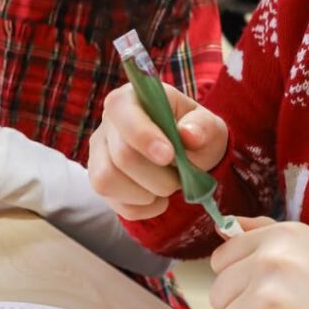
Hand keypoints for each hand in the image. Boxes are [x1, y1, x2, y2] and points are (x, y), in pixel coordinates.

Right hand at [87, 82, 228, 219]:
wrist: (188, 156)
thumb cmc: (195, 134)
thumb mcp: (209, 125)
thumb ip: (203, 127)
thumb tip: (188, 134)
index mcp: (130, 99)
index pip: (123, 113)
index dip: (144, 137)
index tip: (169, 156)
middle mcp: (107, 125)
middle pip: (121, 156)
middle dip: (158, 175)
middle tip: (180, 177)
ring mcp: (99, 155)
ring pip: (107, 181)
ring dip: (148, 193)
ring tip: (166, 186)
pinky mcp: (100, 183)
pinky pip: (116, 205)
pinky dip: (145, 209)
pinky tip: (157, 198)